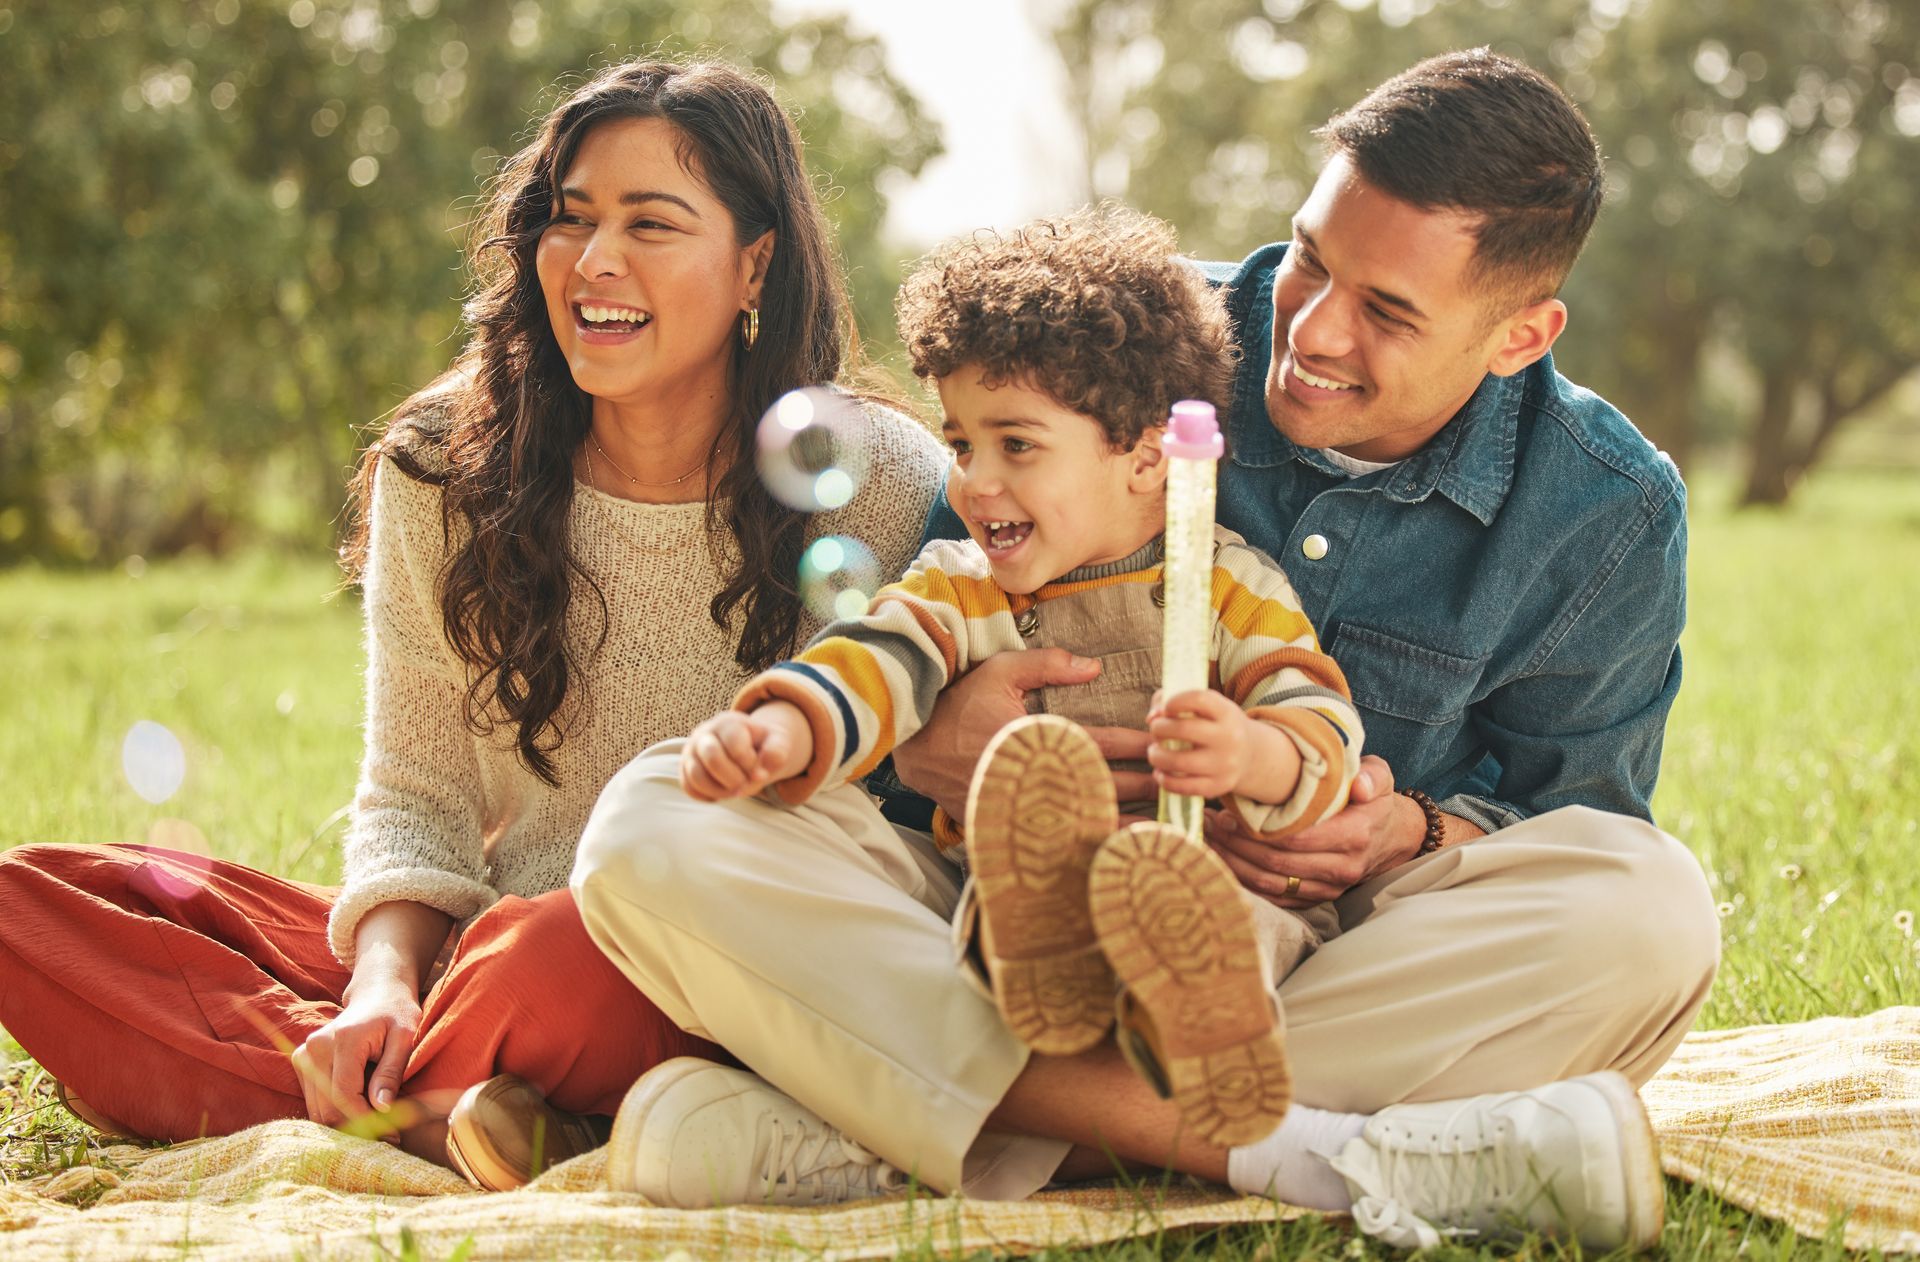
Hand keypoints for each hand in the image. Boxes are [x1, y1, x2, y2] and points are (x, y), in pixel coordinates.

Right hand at [291, 976, 419, 1127]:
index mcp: (343, 1039)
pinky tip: (360, 1110)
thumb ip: (391, 1071)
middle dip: (357, 1128)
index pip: (345, 1095)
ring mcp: (304, 1054)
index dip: (367, 1121)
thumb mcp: (405, 1036)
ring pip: (318, 1109)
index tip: (392, 1135)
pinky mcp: (301, 1061)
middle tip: (387, 1136)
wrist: (377, 994)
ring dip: (345, 1123)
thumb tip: (382, 1108)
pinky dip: (335, 1112)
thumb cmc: (396, 1012)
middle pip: (327, 1108)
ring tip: (377, 1125)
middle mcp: (316, 1047)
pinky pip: (315, 1100)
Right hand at [680, 703, 810, 800]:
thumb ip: (776, 753)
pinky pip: (689, 787)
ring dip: (720, 790)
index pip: (735, 745)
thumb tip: (761, 773)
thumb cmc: (763, 745)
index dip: (750, 765)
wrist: (748, 746)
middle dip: (733, 779)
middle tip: (746, 785)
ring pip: (696, 775)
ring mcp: (691, 750)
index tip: (760, 772)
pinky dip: (707, 796)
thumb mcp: (778, 743)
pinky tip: (723, 792)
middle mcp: (704, 732)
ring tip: (735, 790)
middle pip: (712, 757)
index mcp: (728, 722)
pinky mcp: (685, 768)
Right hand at [891, 648, 1154, 823]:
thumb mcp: (1000, 672)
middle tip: (1178, 787)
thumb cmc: (957, 705)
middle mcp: (1033, 776)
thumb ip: (1048, 665)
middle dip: (1142, 787)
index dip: (1135, 747)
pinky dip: (1084, 847)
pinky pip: (1054, 840)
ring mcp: (1021, 805)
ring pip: (1082, 821)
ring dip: (1122, 824)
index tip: (1163, 747)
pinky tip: (1111, 855)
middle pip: (1101, 787)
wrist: (914, 744)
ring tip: (1159, 831)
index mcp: (1037, 738)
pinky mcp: (1007, 825)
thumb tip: (1093, 665)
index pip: (1098, 745)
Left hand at [1146, 689, 1252, 799]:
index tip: (1167, 708)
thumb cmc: (1215, 725)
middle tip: (1155, 731)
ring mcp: (1225, 764)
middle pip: (1183, 730)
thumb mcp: (1205, 707)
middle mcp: (1229, 737)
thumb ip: (1172, 702)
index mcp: (1226, 712)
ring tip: (1154, 753)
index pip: (1198, 699)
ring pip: (1179, 761)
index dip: (1174, 701)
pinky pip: (1184, 787)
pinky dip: (1165, 780)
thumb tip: (1151, 718)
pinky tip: (1160, 773)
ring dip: (1157, 757)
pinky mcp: (1218, 786)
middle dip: (1158, 729)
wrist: (1250, 755)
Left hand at [1206, 755, 1422, 906]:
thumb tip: (1360, 787)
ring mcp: (1328, 888)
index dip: (1258, 828)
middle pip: (1276, 862)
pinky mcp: (1316, 899)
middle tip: (1209, 823)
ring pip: (1271, 883)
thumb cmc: (1375, 800)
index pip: (1297, 837)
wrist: (1393, 837)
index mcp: (1354, 835)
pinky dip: (1245, 883)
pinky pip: (1274, 898)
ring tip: (1208, 840)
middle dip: (1237, 844)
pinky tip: (1222, 863)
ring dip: (1234, 864)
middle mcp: (1341, 867)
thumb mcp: (1380, 778)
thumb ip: (1372, 776)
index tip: (1229, 813)